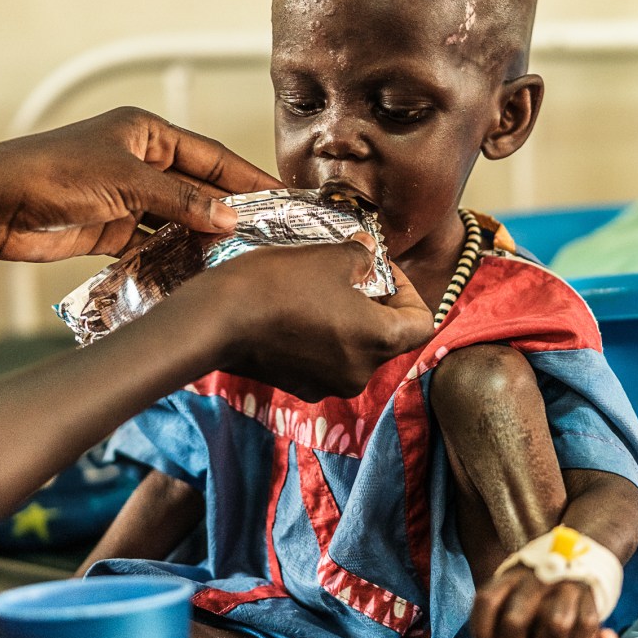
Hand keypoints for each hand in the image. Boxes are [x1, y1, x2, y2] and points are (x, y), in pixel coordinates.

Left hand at [0, 107, 276, 261]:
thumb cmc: (55, 173)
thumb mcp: (128, 181)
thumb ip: (182, 201)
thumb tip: (229, 217)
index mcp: (147, 133)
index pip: (212, 156)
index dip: (247, 176)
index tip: (281, 196)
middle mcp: (141, 162)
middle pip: (198, 189)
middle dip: (228, 213)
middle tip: (265, 237)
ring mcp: (127, 197)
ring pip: (178, 219)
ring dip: (201, 238)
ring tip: (236, 258)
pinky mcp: (112, 229)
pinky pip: (154, 244)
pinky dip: (172, 256)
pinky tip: (195, 270)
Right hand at [216, 235, 434, 399]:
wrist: (216, 321)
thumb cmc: (279, 285)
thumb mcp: (329, 257)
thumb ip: (360, 256)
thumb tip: (368, 252)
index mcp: (378, 343)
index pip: (421, 323)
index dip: (409, 291)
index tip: (381, 269)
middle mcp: (359, 374)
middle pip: (387, 338)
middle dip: (375, 303)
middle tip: (351, 273)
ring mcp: (326, 385)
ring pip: (353, 350)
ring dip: (347, 320)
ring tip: (321, 289)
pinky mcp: (297, 385)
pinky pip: (324, 360)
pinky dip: (321, 337)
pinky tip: (296, 311)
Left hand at [472, 565, 599, 637]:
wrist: (571, 561)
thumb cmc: (530, 592)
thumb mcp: (506, 595)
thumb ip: (489, 621)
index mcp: (509, 576)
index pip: (486, 601)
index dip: (482, 630)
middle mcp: (535, 579)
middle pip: (515, 621)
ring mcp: (564, 587)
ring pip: (554, 626)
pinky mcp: (589, 598)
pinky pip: (583, 630)